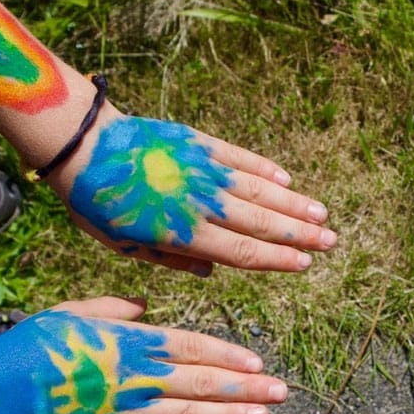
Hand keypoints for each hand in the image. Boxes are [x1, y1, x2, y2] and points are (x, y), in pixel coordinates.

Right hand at [0, 296, 282, 413]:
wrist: (0, 390)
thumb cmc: (39, 345)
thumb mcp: (77, 312)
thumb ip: (115, 309)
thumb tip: (142, 306)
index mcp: (133, 343)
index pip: (193, 348)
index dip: (228, 357)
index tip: (259, 363)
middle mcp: (138, 377)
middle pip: (202, 384)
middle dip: (245, 389)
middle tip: (281, 393)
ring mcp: (126, 412)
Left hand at [48, 106, 336, 274]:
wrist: (82, 145)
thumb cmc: (97, 203)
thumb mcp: (124, 245)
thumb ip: (171, 259)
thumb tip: (212, 271)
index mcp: (181, 233)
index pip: (241, 252)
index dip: (277, 259)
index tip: (305, 264)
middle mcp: (199, 203)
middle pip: (260, 222)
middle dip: (300, 234)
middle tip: (330, 242)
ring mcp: (202, 170)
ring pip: (258, 190)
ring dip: (293, 204)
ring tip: (322, 214)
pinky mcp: (198, 143)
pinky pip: (239, 158)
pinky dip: (264, 170)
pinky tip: (286, 181)